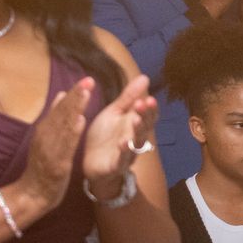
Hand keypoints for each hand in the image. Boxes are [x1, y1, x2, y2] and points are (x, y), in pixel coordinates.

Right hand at [14, 80, 94, 216]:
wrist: (32, 194)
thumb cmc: (42, 166)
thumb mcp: (45, 138)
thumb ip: (54, 117)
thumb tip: (61, 93)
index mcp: (44, 129)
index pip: (60, 108)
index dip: (74, 93)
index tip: (86, 79)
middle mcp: (45, 136)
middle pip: (62, 113)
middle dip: (76, 96)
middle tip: (89, 80)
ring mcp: (50, 150)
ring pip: (64, 126)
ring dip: (75, 109)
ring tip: (86, 94)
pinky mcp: (56, 164)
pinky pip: (65, 146)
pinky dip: (72, 133)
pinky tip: (80, 121)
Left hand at [82, 74, 158, 192]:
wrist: (92, 163)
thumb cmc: (105, 136)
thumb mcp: (115, 113)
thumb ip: (129, 97)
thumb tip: (145, 77)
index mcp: (134, 124)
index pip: (149, 115)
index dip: (151, 108)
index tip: (149, 98)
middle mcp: (135, 139)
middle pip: (145, 127)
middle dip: (145, 116)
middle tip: (143, 104)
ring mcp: (127, 153)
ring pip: (136, 142)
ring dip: (137, 131)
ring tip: (136, 121)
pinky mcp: (116, 165)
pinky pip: (122, 159)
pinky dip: (124, 152)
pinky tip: (124, 143)